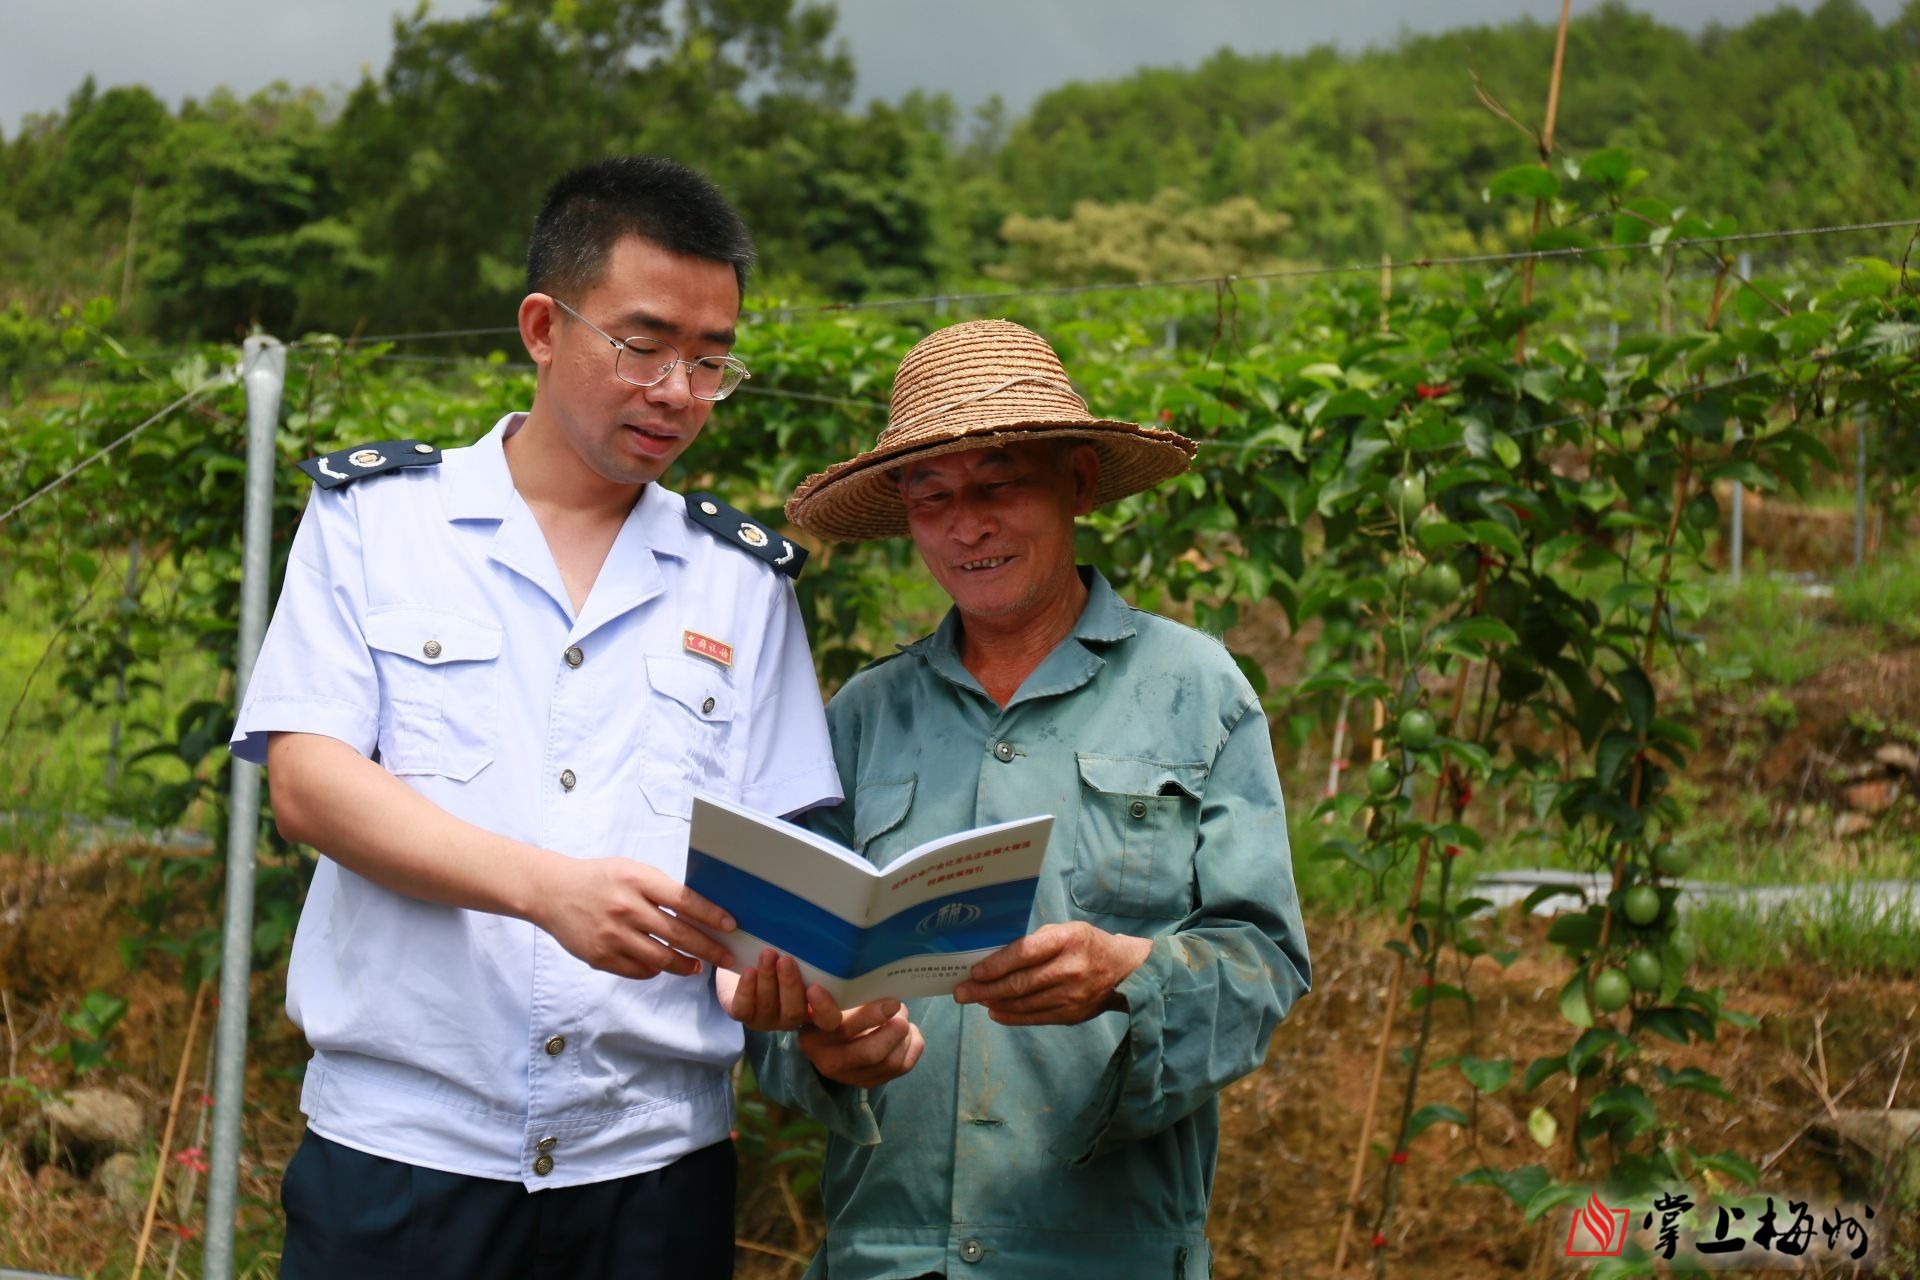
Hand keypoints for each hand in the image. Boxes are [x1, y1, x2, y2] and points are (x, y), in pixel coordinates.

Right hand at [530, 855, 736, 980]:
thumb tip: (699, 911)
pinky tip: (663, 966)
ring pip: (661, 958)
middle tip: (727, 957)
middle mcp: (627, 908)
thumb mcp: (632, 871)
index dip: (711, 915)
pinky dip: (655, 970)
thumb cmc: (600, 879)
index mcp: (638, 881)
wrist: (552, 892)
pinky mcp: (600, 957)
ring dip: (685, 965)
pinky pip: (638, 970)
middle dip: (709, 948)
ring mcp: (613, 935)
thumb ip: (661, 889)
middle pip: (678, 934)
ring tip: (698, 966)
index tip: (731, 925)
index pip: (685, 901)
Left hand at [720, 949, 816, 1031]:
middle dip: (789, 984)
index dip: (824, 1009)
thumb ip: (810, 957)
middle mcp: (790, 1018)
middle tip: (786, 960)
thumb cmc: (781, 957)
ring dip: (768, 978)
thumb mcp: (799, 957)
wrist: (744, 961)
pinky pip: (744, 1009)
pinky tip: (749, 971)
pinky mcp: (742, 1015)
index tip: (815, 988)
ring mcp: (765, 1019)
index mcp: (812, 1006)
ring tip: (767, 954)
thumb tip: (817, 940)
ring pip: (768, 1005)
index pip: (827, 1020)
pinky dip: (746, 990)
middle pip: (795, 1011)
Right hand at [797, 993, 924, 1087]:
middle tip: (896, 1004)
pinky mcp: (871, 1081)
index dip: (825, 1005)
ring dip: (903, 1034)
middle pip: (869, 1051)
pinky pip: (903, 1066)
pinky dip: (913, 1044)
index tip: (826, 988)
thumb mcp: (829, 1003)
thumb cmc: (835, 1013)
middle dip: (891, 1027)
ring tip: (902, 1017)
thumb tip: (862, 967)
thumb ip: (839, 992)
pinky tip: (908, 1032)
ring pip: (890, 1061)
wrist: (833, 1046)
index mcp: (813, 1037)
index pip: (824, 1022)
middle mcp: (828, 1061)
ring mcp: (852, 1076)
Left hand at [952, 922, 1151, 1025]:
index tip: (975, 970)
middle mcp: (1070, 968)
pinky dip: (1012, 1016)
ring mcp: (1072, 995)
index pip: (1025, 952)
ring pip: (1024, 1002)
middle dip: (985, 988)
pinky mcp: (1072, 1015)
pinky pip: (1035, 1017)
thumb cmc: (1088, 945)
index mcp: (1068, 940)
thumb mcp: (1066, 931)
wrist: (1126, 972)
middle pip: (1020, 982)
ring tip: (975, 999)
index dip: (997, 964)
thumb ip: (1035, 943)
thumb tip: (997, 959)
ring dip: (995, 1002)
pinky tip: (994, 1012)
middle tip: (961, 992)